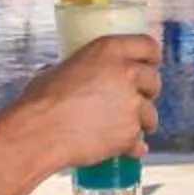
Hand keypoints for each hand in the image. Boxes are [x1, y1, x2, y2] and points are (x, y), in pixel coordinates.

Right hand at [2, 33, 160, 173]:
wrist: (39, 132)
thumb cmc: (41, 100)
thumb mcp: (59, 70)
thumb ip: (80, 69)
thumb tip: (77, 75)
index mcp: (109, 50)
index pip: (148, 45)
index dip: (151, 56)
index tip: (151, 63)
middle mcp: (126, 73)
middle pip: (154, 80)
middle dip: (146, 91)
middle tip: (132, 99)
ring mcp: (131, 104)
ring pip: (150, 113)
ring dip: (140, 120)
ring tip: (120, 127)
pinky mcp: (130, 133)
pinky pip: (138, 141)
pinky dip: (131, 146)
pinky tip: (120, 149)